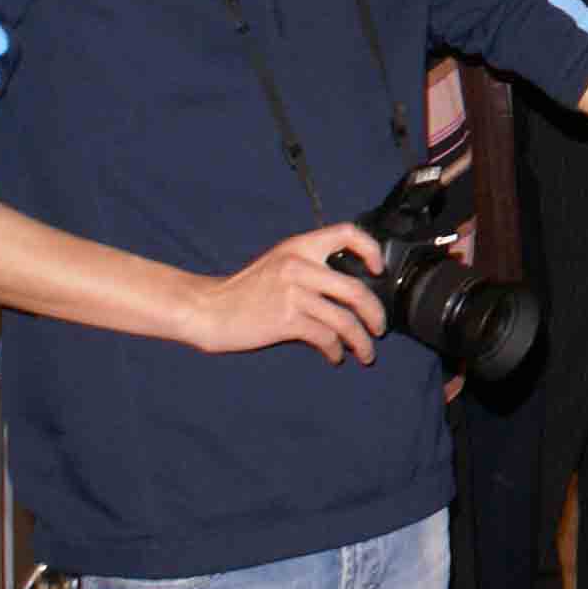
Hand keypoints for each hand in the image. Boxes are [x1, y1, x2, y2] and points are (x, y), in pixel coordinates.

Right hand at [180, 223, 390, 364]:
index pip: (347, 232)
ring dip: (361, 340)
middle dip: (375, 313)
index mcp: (300, 246)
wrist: (207, 309)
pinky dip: (335, 350)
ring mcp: (293, 293)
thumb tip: (349, 289)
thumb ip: (310, 267)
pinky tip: (335, 356)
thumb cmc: (244, 291)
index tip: (378, 269)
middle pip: (356, 289)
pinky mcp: (286, 320)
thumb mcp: (279, 265)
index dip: (370, 249)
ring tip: (366, 352)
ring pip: (344, 319)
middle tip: (380, 327)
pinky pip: (325, 337)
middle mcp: (299, 265)